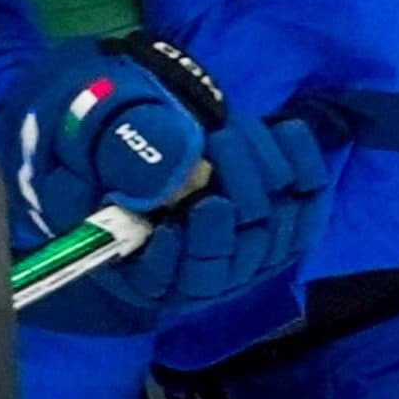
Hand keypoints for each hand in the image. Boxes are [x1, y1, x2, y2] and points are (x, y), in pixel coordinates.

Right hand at [17, 35, 328, 312]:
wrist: (140, 114)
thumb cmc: (101, 131)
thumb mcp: (89, 134)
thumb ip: (118, 150)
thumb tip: (169, 171)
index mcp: (135, 266)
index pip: (162, 284)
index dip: (171, 263)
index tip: (174, 226)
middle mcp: (194, 271)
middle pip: (227, 261)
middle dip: (231, 199)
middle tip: (216, 141)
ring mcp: (243, 250)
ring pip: (271, 232)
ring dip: (260, 175)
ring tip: (231, 129)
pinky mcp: (281, 219)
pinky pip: (309, 205)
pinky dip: (305, 166)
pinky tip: (286, 128)